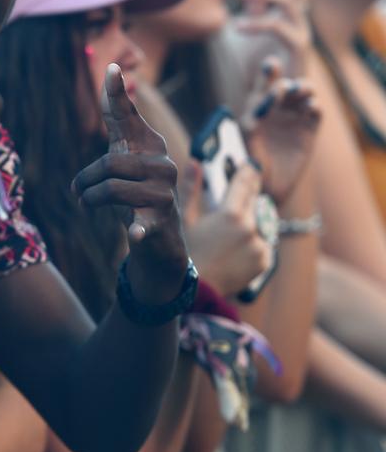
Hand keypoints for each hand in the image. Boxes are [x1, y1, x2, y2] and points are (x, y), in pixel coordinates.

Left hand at [73, 65, 186, 300]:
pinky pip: (143, 222)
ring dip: (90, 199)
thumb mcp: (125, 153)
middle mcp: (163, 164)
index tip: (110, 67)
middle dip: (86, 180)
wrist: (160, 237)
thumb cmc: (136, 189)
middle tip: (78, 191)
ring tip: (87, 203)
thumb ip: (119, 118)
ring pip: (111, 189)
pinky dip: (137, 228)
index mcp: (150, 145)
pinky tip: (134, 233)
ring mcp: (164, 193)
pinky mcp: (159, 220)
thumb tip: (112, 68)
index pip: (128, 115)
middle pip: (109, 162)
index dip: (116, 94)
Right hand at [183, 161, 273, 296]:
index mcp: (230, 215)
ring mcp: (260, 246)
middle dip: (249, 196)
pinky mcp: (265, 261)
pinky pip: (262, 244)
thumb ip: (192, 188)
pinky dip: (253, 243)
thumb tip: (195, 162)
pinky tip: (236, 249)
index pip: (244, 185)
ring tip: (232, 231)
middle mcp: (250, 229)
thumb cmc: (186, 252)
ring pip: (258, 225)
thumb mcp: (185, 219)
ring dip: (249, 223)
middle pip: (254, 203)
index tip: (250, 166)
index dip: (247, 173)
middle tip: (244, 188)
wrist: (197, 289)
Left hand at [232, 0, 323, 77]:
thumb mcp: (251, 32)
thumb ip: (255, 8)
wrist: (274, 101)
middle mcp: (300, 19)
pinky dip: (257, 24)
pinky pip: (278, 28)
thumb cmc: (263, 67)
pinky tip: (236, 27)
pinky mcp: (297, 48)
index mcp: (291, 13)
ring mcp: (302, 32)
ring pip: (288, 2)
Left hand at [241, 59, 321, 204]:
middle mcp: (277, 109)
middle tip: (287, 88)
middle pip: (288, 86)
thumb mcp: (247, 138)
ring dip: (305, 89)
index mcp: (258, 107)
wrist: (267, 186)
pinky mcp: (309, 131)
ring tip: (302, 92)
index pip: (265, 84)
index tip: (271, 64)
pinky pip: (315, 114)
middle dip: (290, 82)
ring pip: (305, 95)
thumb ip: (254, 119)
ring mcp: (294, 118)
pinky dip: (315, 107)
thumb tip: (265, 100)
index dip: (269, 71)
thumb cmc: (250, 161)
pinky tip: (312, 108)